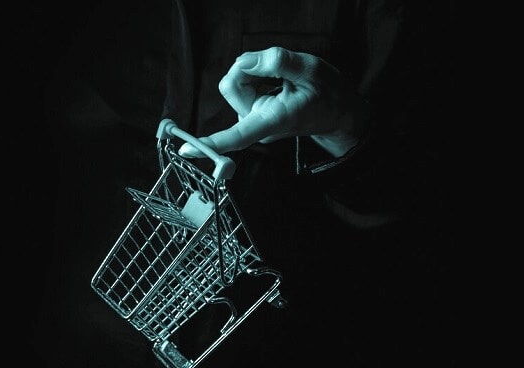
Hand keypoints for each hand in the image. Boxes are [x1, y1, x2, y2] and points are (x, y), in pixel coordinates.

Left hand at [178, 47, 368, 158]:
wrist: (336, 111)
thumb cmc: (327, 93)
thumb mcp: (311, 69)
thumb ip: (277, 62)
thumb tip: (244, 61)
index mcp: (272, 120)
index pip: (237, 136)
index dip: (211, 142)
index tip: (186, 150)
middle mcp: (256, 124)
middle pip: (232, 84)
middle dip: (249, 68)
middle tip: (278, 70)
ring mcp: (251, 118)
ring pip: (235, 82)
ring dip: (254, 72)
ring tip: (281, 80)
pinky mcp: (249, 111)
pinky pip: (241, 84)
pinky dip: (255, 77)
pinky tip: (275, 84)